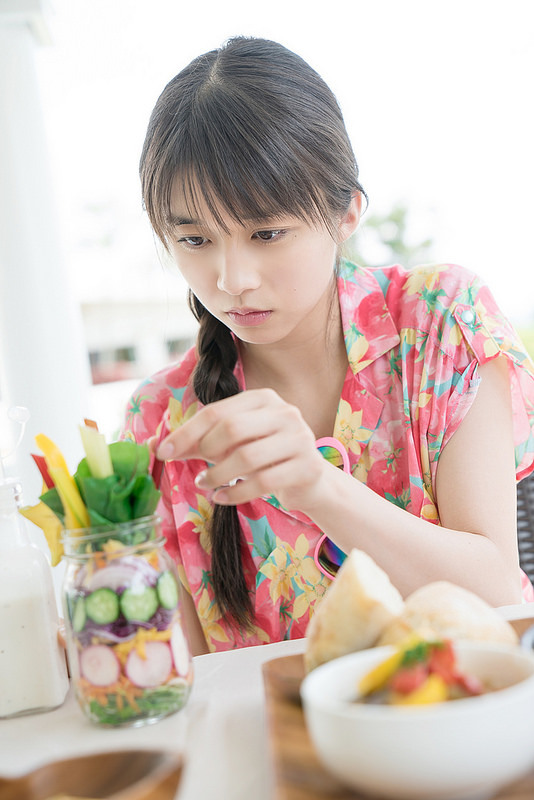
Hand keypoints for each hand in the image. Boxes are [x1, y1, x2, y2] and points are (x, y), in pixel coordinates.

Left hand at [156, 388, 328, 510]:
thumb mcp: (234, 445)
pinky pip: (263, 482)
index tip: (163, 452)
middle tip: (196, 472)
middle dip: (205, 451)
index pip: (216, 411)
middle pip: (232, 428)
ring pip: (247, 456)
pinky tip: (221, 498)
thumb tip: (164, 448)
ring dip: (218, 475)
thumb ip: (203, 442)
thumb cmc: (266, 457)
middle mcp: (284, 413)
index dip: (186, 433)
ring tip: (205, 484)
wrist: (310, 480)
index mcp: (263, 399)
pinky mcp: (306, 467)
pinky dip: (236, 493)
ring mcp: (299, 438)